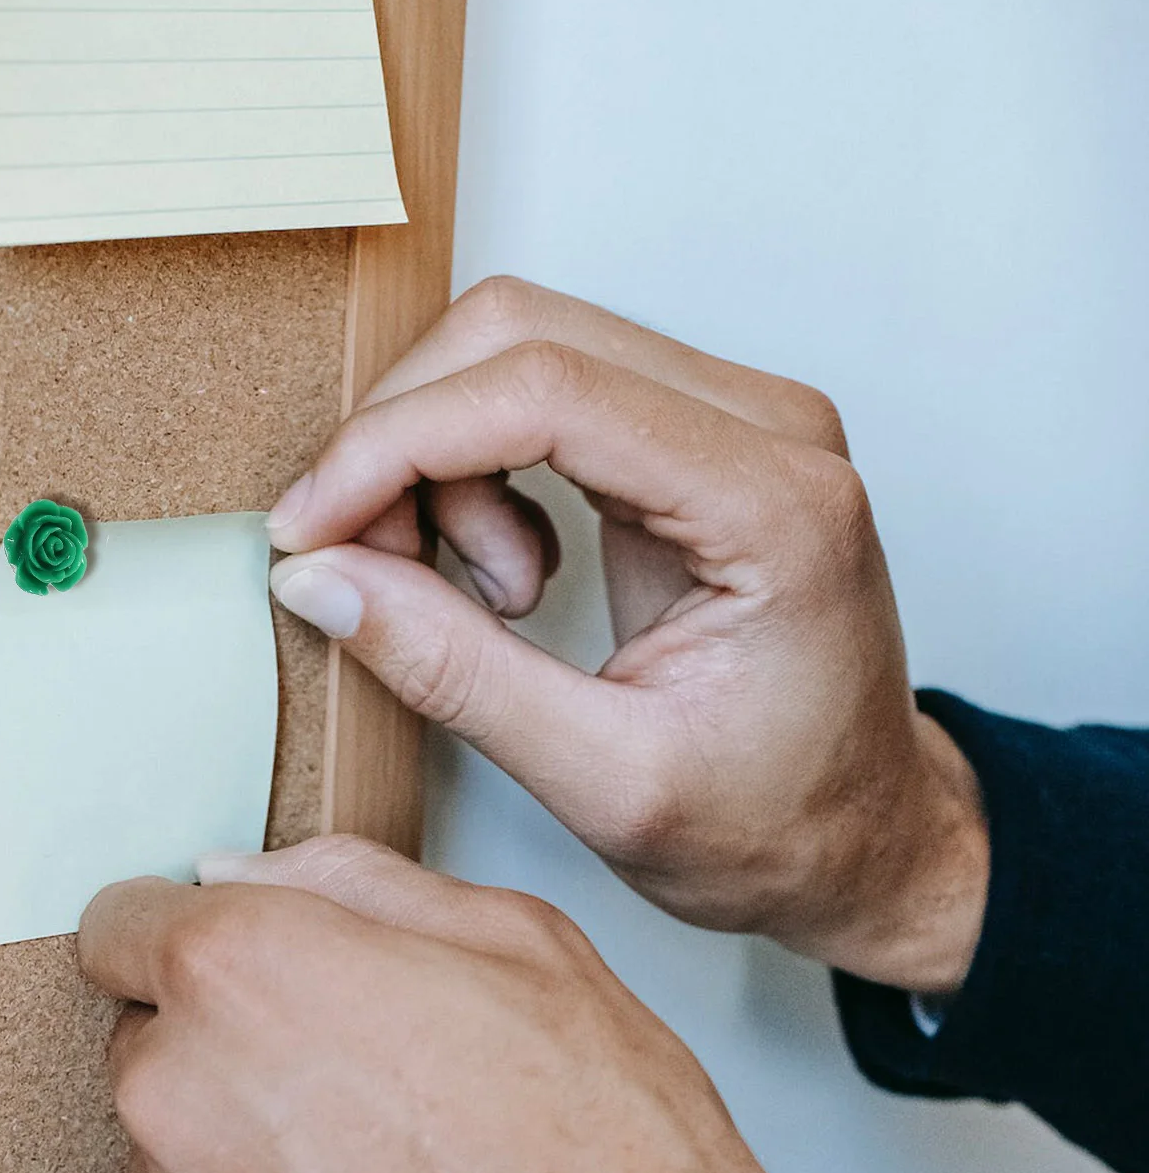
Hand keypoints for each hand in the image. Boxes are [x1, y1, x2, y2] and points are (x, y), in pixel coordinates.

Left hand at [76, 835, 841, 1172]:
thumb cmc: (597, 1136)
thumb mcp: (508, 934)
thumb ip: (346, 881)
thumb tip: (240, 876)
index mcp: (239, 971)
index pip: (116, 927)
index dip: (184, 938)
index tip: (233, 969)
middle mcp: (177, 1096)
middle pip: (147, 1045)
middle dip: (223, 1049)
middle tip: (351, 1081)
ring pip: (173, 1161)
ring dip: (242, 1160)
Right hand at [267, 278, 986, 993]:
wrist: (863, 838)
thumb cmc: (774, 826)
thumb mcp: (605, 783)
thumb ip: (455, 674)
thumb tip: (323, 578)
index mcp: (773, 507)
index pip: (547, 390)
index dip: (396, 444)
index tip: (310, 528)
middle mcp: (769, 427)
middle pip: (524, 334)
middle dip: (407, 441)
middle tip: (374, 568)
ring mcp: (737, 419)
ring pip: (524, 351)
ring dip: (444, 463)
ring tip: (481, 600)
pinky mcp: (697, 438)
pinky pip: (548, 396)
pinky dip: (480, 471)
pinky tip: (510, 578)